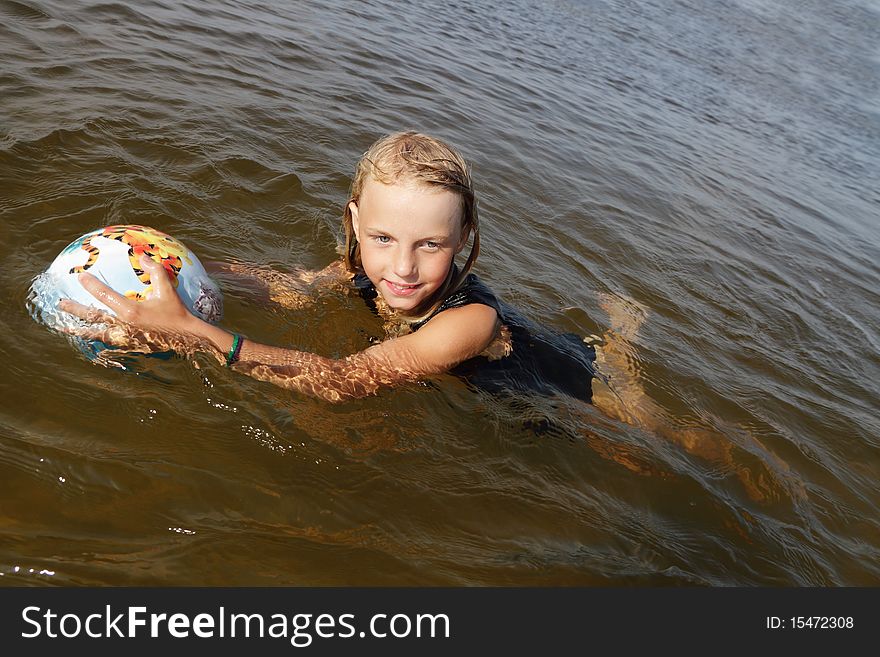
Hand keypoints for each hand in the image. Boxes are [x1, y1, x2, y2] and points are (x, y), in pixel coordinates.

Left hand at [58, 254, 204, 355]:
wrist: (186, 338)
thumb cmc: (176, 313)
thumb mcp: (167, 290)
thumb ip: (155, 271)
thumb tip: (142, 255)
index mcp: (131, 311)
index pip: (104, 295)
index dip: (91, 285)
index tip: (80, 276)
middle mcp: (123, 326)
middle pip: (92, 317)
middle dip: (75, 309)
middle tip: (60, 303)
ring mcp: (124, 338)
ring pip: (95, 334)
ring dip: (78, 329)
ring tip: (64, 326)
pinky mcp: (127, 345)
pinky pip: (105, 342)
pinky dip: (94, 338)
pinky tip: (88, 336)